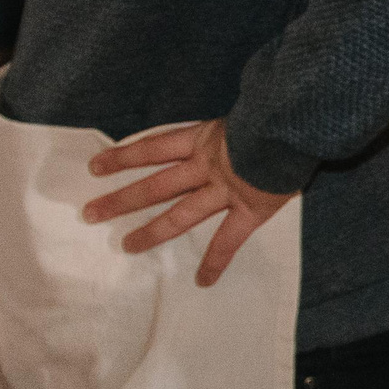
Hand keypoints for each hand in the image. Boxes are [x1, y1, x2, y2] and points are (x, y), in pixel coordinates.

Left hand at [84, 119, 289, 287]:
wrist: (298, 123)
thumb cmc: (276, 110)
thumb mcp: (243, 108)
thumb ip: (230, 120)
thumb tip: (232, 117)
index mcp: (203, 138)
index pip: (153, 148)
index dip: (123, 157)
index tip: (95, 167)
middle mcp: (206, 165)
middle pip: (155, 185)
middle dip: (121, 199)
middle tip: (90, 213)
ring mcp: (225, 189)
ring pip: (180, 214)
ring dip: (151, 231)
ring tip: (126, 247)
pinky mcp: (249, 209)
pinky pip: (228, 240)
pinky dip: (216, 261)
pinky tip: (202, 281)